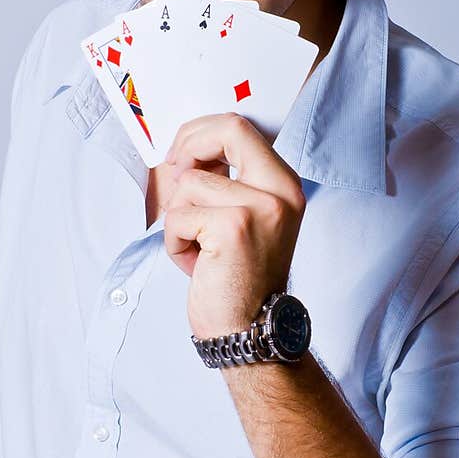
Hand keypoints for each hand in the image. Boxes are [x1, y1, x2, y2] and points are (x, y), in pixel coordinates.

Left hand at [163, 112, 305, 338]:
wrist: (249, 331)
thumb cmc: (237, 277)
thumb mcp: (240, 218)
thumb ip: (223, 179)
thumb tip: (187, 149)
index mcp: (284, 184)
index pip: (240, 127)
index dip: (200, 134)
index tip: (182, 157)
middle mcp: (281, 191)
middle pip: (226, 130)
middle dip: (187, 148)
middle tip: (174, 177)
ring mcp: (261, 208)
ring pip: (190, 182)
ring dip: (179, 217)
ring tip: (197, 247)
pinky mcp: (234, 227)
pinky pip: (179, 215)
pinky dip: (176, 242)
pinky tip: (196, 264)